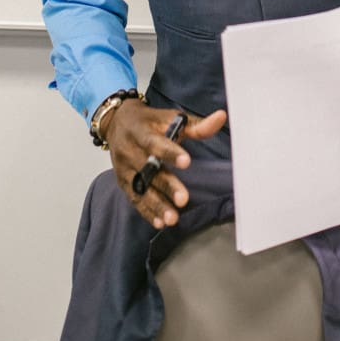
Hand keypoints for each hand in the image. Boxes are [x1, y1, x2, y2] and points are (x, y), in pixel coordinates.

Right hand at [100, 100, 226, 228]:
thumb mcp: (170, 117)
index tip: (187, 162)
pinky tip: (160, 223)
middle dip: (166, 185)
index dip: (170, 152)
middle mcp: (129, 151)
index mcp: (140, 131)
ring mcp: (124, 168)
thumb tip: (221, 117)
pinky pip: (134, 199)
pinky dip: (147, 212)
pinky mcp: (123, 182)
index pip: (154, 143)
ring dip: (156, 205)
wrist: (117, 122)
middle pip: (147, 170)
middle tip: (183, 199)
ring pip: (140, 189)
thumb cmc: (149, 122)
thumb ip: (196, 124)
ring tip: (172, 218)